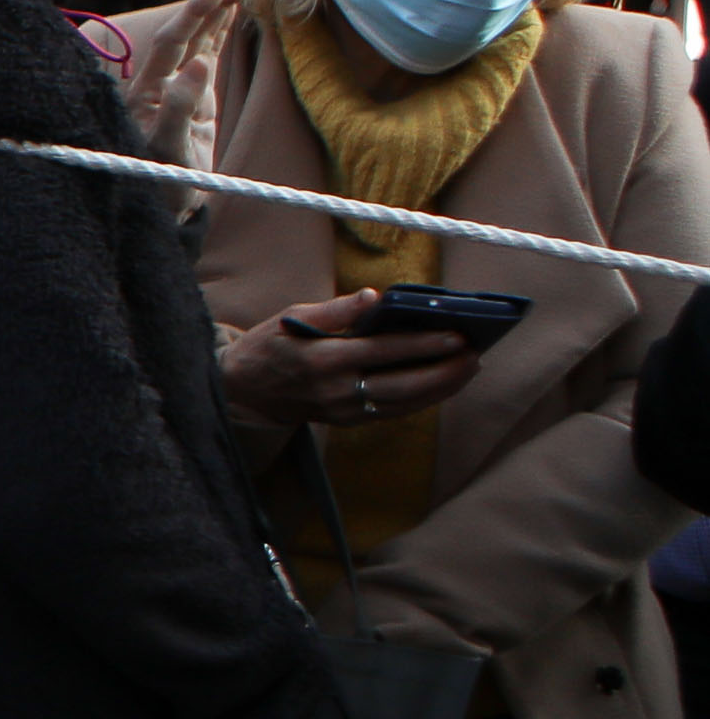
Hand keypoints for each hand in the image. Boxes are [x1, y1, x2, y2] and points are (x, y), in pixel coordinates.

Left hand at [126, 0, 249, 166]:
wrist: (166, 204)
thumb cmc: (159, 181)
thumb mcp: (167, 151)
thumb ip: (179, 109)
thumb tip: (201, 65)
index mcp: (148, 90)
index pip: (171, 41)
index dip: (194, 12)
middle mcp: (161, 81)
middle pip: (188, 32)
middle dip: (214, 0)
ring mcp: (180, 85)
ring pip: (202, 38)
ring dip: (222, 8)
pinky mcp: (197, 94)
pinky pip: (210, 53)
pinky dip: (223, 29)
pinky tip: (234, 7)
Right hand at [220, 289, 482, 433]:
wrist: (243, 392)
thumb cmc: (270, 347)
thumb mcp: (292, 318)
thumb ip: (336, 310)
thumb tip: (375, 297)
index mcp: (323, 359)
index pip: (383, 351)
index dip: (422, 344)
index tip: (455, 335)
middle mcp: (337, 390)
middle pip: (402, 384)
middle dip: (443, 371)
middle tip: (474, 356)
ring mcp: (344, 410)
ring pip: (404, 403)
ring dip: (441, 388)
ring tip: (469, 368)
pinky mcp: (349, 420)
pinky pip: (394, 412)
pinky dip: (424, 399)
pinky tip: (443, 384)